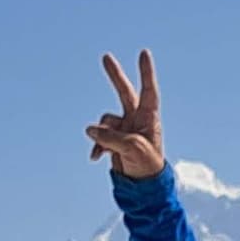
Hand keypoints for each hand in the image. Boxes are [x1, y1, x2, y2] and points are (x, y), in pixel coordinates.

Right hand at [88, 49, 166, 179]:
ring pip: (105, 121)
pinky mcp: (115, 140)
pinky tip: (95, 157)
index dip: (146, 72)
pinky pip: (99, 136)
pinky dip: (96, 145)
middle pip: (124, 92)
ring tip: (106, 150)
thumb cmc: (146, 165)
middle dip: (115, 76)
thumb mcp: (131, 148)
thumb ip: (110, 136)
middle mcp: (136, 119)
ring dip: (101, 135)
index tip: (144, 53)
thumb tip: (91, 130)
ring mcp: (125, 129)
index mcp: (148, 118)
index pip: (148, 90)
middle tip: (106, 57)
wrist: (142, 187)